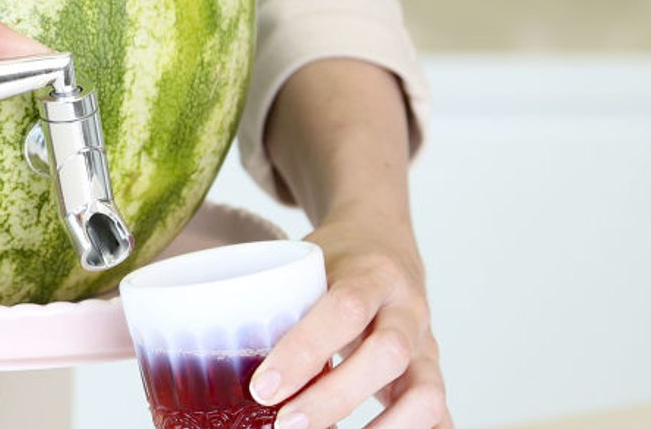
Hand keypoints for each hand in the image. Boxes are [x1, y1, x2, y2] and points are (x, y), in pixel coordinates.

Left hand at [248, 213, 451, 428]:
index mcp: (372, 274)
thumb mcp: (304, 263)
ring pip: (427, 393)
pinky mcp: (432, 374)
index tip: (262, 388)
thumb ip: (276, 302)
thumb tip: (211, 358)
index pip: (344, 308)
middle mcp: (408, 310)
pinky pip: (439, 415)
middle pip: (387, 354)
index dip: (303, 350)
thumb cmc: (334, 259)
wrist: (386, 240)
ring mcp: (428, 346)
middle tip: (286, 426)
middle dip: (335, 397)